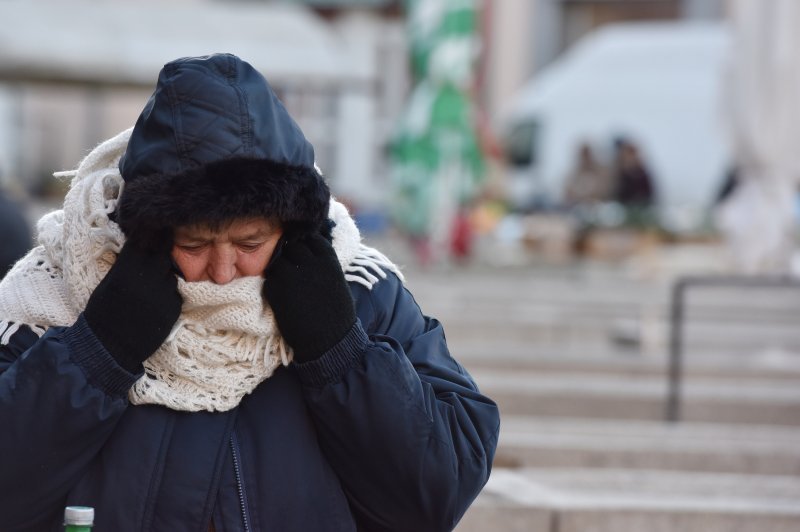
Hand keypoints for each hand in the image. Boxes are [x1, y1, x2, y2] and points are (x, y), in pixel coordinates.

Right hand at [83, 238, 181, 372]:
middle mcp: (148, 277)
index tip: (153, 230)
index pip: (145, 240)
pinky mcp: (174, 308)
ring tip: (150, 289)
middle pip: (163, 254)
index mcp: (127, 268)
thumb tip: (140, 245)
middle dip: (161, 252)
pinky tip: (155, 304)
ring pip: (171, 275)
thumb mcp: (109, 282)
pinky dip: (168, 296)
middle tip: (157, 254)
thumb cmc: (102, 313)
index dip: (150, 234)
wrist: (108, 347)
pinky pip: (175, 294)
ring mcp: (164, 293)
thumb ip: (127, 264)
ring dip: (165, 277)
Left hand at [263, 233, 355, 362]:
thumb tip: (309, 250)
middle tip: (294, 269)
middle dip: (292, 254)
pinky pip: (269, 279)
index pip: (310, 237)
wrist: (330, 341)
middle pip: (292, 246)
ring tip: (288, 284)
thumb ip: (322, 264)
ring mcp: (289, 276)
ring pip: (278, 261)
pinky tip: (283, 297)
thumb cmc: (338, 314)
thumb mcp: (337, 280)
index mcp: (327, 259)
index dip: (306, 245)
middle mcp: (308, 263)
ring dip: (280, 269)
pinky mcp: (275, 290)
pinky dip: (274, 285)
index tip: (305, 254)